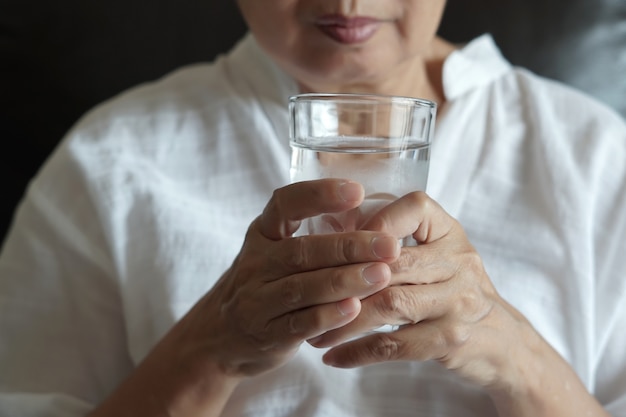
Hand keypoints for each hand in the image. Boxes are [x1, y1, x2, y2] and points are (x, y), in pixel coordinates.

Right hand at [167, 178, 400, 378]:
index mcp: (262, 233)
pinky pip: (300, 323)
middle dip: (349, 246)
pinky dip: (328, 316)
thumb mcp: (272, 251)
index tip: (357, 191)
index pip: (285, 203)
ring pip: (303, 287)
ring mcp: (258, 300)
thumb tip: (373, 213)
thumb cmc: (263, 284)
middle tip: (388, 245)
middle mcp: (256, 263)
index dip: (319, 195)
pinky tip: (355, 309)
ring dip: (345, 281)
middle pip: (302, 251)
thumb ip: (310, 236)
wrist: (221, 335)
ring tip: (381, 274)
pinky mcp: (266, 334)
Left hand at [307, 191, 609, 416]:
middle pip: (392, 263)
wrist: (501, 338)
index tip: (336, 242)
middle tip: (304, 293)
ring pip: (390, 305)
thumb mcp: (437, 251)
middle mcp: (458, 261)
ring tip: (313, 331)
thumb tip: (334, 230)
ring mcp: (459, 302)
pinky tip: (334, 357)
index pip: (413, 209)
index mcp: (449, 232)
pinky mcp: (452, 339)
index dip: (373, 224)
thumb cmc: (452, 287)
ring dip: (344, 320)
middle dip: (343, 279)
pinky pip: (397, 345)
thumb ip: (397, 240)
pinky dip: (360, 352)